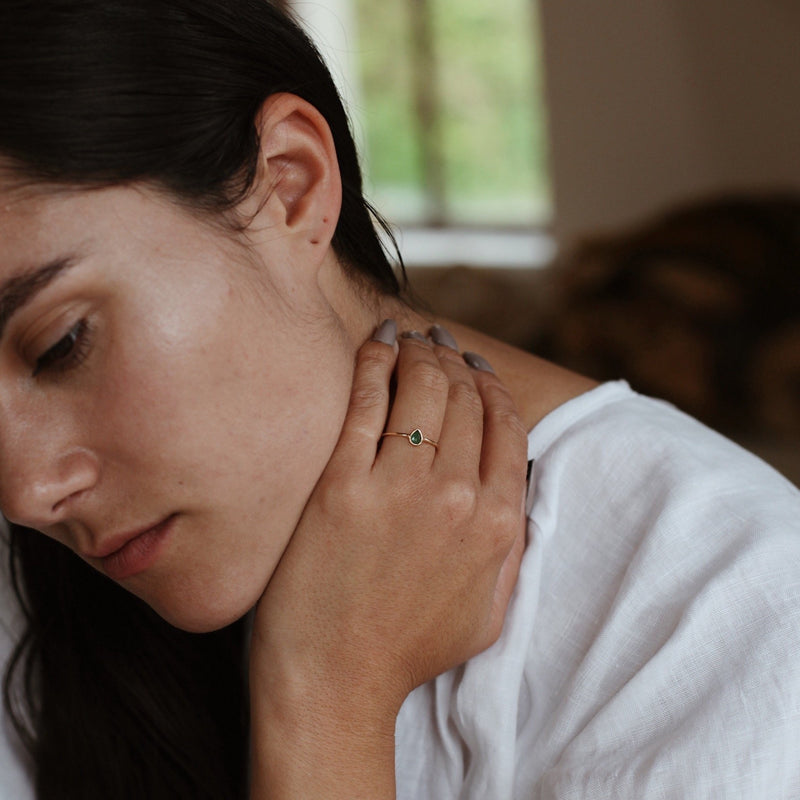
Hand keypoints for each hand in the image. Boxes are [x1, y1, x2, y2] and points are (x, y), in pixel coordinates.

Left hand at [248, 321, 527, 798]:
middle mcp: (456, 497)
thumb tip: (517, 483)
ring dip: (423, 352)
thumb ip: (514, 544)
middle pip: (466, 398)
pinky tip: (382, 340)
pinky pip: (366, 400)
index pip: (507, 426)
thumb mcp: (491, 609)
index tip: (477, 368)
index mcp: (498, 524)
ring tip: (414, 338)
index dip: (493, 386)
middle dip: (457, 360)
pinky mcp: (340, 484)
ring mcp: (397, 488)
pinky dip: (377, 359)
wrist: (335, 683)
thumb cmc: (410, 649)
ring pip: (423, 389)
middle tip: (440, 343)